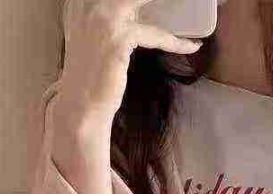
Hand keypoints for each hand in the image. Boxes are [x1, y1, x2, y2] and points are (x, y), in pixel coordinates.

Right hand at [56, 0, 202, 124]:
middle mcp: (87, 2)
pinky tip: (192, 46)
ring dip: (167, 2)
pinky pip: (156, 34)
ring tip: (188, 5)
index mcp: (80, 1)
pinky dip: (177, 42)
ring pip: (143, 0)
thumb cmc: (92, 76)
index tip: (152, 3)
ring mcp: (102, 18)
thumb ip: (110, 20)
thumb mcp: (95, 38)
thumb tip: (137, 13)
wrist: (82, 104)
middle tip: (177, 2)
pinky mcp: (118, 37)